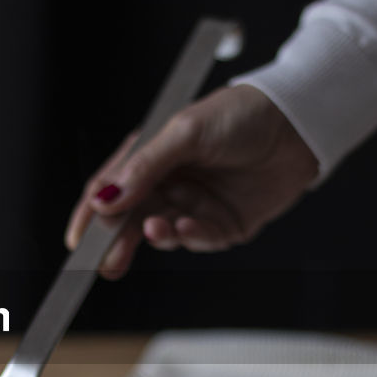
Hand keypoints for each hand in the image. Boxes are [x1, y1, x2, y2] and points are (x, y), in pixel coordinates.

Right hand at [64, 84, 319, 278]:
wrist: (299, 123)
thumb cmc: (241, 114)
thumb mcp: (184, 132)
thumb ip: (144, 167)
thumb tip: (104, 199)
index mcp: (151, 156)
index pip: (110, 189)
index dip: (90, 215)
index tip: (76, 241)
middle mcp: (169, 182)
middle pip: (131, 219)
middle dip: (118, 241)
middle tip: (107, 262)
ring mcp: (195, 205)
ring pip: (162, 232)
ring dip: (157, 236)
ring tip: (158, 230)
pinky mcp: (223, 224)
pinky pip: (199, 238)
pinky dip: (190, 236)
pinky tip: (188, 226)